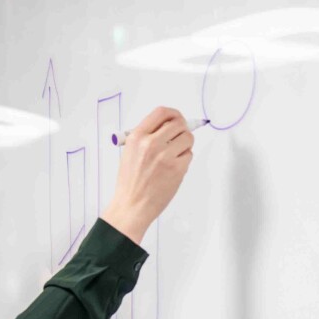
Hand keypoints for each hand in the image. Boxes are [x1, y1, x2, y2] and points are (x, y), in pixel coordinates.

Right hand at [100, 107, 194, 243]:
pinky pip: (189, 155)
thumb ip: (146, 137)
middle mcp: (151, 144)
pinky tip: (172, 168)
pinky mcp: (177, 168)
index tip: (176, 118)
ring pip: (188, 138)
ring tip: (174, 155)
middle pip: (178, 123)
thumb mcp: (129, 153)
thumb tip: (168, 125)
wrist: (131, 206)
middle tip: (179, 137)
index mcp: (137, 138)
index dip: (173, 113)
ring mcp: (165, 156)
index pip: (161, 113)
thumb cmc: (130, 183)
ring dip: (184, 144)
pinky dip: (184, 160)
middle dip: (182, 129)